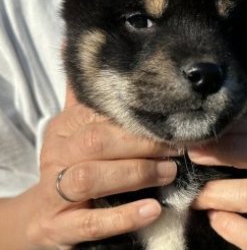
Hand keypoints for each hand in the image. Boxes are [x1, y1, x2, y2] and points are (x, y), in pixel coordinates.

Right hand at [26, 86, 176, 248]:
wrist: (39, 216)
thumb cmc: (72, 165)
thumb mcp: (78, 131)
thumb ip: (90, 102)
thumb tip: (85, 50)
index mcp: (64, 128)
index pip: (98, 115)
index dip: (135, 118)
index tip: (168, 120)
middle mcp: (56, 156)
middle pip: (96, 142)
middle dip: (141, 145)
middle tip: (176, 148)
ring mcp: (52, 193)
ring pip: (91, 178)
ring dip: (136, 174)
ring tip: (170, 173)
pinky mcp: (56, 227)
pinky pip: (91, 223)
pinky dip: (124, 216)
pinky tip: (153, 209)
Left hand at [188, 115, 246, 249]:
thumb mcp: (244, 162)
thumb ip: (228, 144)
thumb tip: (194, 134)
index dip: (227, 129)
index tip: (194, 134)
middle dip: (228, 151)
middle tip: (193, 155)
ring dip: (217, 193)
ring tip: (194, 195)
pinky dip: (227, 225)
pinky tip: (213, 218)